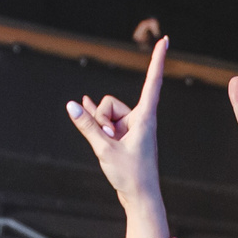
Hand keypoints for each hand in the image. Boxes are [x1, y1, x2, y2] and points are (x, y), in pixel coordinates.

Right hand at [63, 37, 167, 202]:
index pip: (152, 81)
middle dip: (101, 119)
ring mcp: (130, 127)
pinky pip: (104, 122)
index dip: (157, 60)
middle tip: (110, 142)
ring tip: (109, 148)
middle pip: (110, 103)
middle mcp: (140, 119)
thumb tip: (72, 106)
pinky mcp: (123, 136)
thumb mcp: (104, 149)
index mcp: (145, 118)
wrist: (140, 198)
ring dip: (100, 128)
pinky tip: (82, 105)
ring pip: (105, 115)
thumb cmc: (131, 175)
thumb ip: (87, 126)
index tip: (165, 39)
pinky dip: (95, 119)